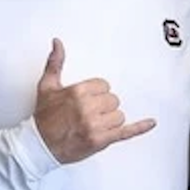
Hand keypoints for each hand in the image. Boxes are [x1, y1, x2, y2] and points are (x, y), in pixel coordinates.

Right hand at [33, 38, 154, 162]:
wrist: (39, 146)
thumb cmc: (44, 118)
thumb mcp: (47, 87)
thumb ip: (55, 63)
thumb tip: (57, 43)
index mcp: (78, 92)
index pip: (104, 86)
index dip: (96, 93)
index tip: (86, 100)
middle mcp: (88, 108)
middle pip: (113, 100)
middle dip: (103, 106)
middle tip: (88, 113)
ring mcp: (95, 126)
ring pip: (119, 116)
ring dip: (110, 120)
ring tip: (93, 124)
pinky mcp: (101, 141)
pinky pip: (126, 132)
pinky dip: (140, 128)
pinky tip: (150, 123)